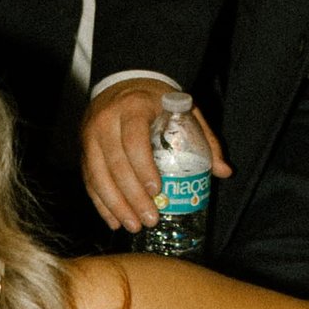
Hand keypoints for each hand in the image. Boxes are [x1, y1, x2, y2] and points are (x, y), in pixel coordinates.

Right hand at [80, 78, 231, 234]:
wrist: (122, 82)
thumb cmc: (157, 100)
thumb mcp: (184, 109)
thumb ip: (204, 138)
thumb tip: (224, 171)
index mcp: (133, 107)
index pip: (134, 141)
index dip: (143, 168)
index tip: (157, 191)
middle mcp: (106, 121)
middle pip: (115, 164)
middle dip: (132, 197)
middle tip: (150, 219)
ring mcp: (90, 136)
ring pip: (98, 176)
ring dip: (115, 205)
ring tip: (133, 225)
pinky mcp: (84, 150)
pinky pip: (89, 180)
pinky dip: (100, 203)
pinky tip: (114, 220)